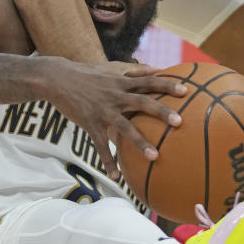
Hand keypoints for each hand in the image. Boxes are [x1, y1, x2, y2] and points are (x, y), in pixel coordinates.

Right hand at [46, 59, 186, 179]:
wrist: (58, 78)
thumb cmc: (87, 73)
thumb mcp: (110, 67)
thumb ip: (134, 69)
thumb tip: (157, 68)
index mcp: (122, 81)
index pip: (149, 82)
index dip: (167, 85)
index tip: (186, 91)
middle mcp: (116, 95)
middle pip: (142, 103)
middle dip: (161, 112)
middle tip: (180, 122)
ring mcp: (103, 110)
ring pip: (124, 127)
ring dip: (140, 143)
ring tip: (155, 157)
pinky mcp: (90, 123)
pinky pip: (101, 145)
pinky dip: (108, 161)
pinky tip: (116, 176)